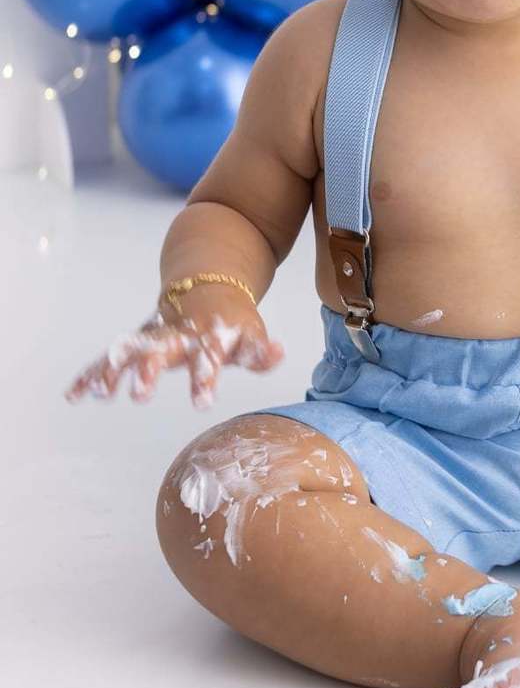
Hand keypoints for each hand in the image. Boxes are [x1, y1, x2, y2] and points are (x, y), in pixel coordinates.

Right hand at [64, 286, 284, 410]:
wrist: (205, 285)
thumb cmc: (231, 321)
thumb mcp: (250, 334)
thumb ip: (261, 350)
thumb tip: (278, 352)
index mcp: (206, 336)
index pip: (207, 359)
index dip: (205, 379)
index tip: (202, 402)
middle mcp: (176, 336)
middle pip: (161, 353)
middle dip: (149, 373)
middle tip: (140, 396)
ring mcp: (153, 336)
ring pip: (128, 352)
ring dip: (114, 371)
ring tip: (101, 393)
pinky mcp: (136, 342)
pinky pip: (108, 359)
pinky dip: (91, 374)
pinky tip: (73, 395)